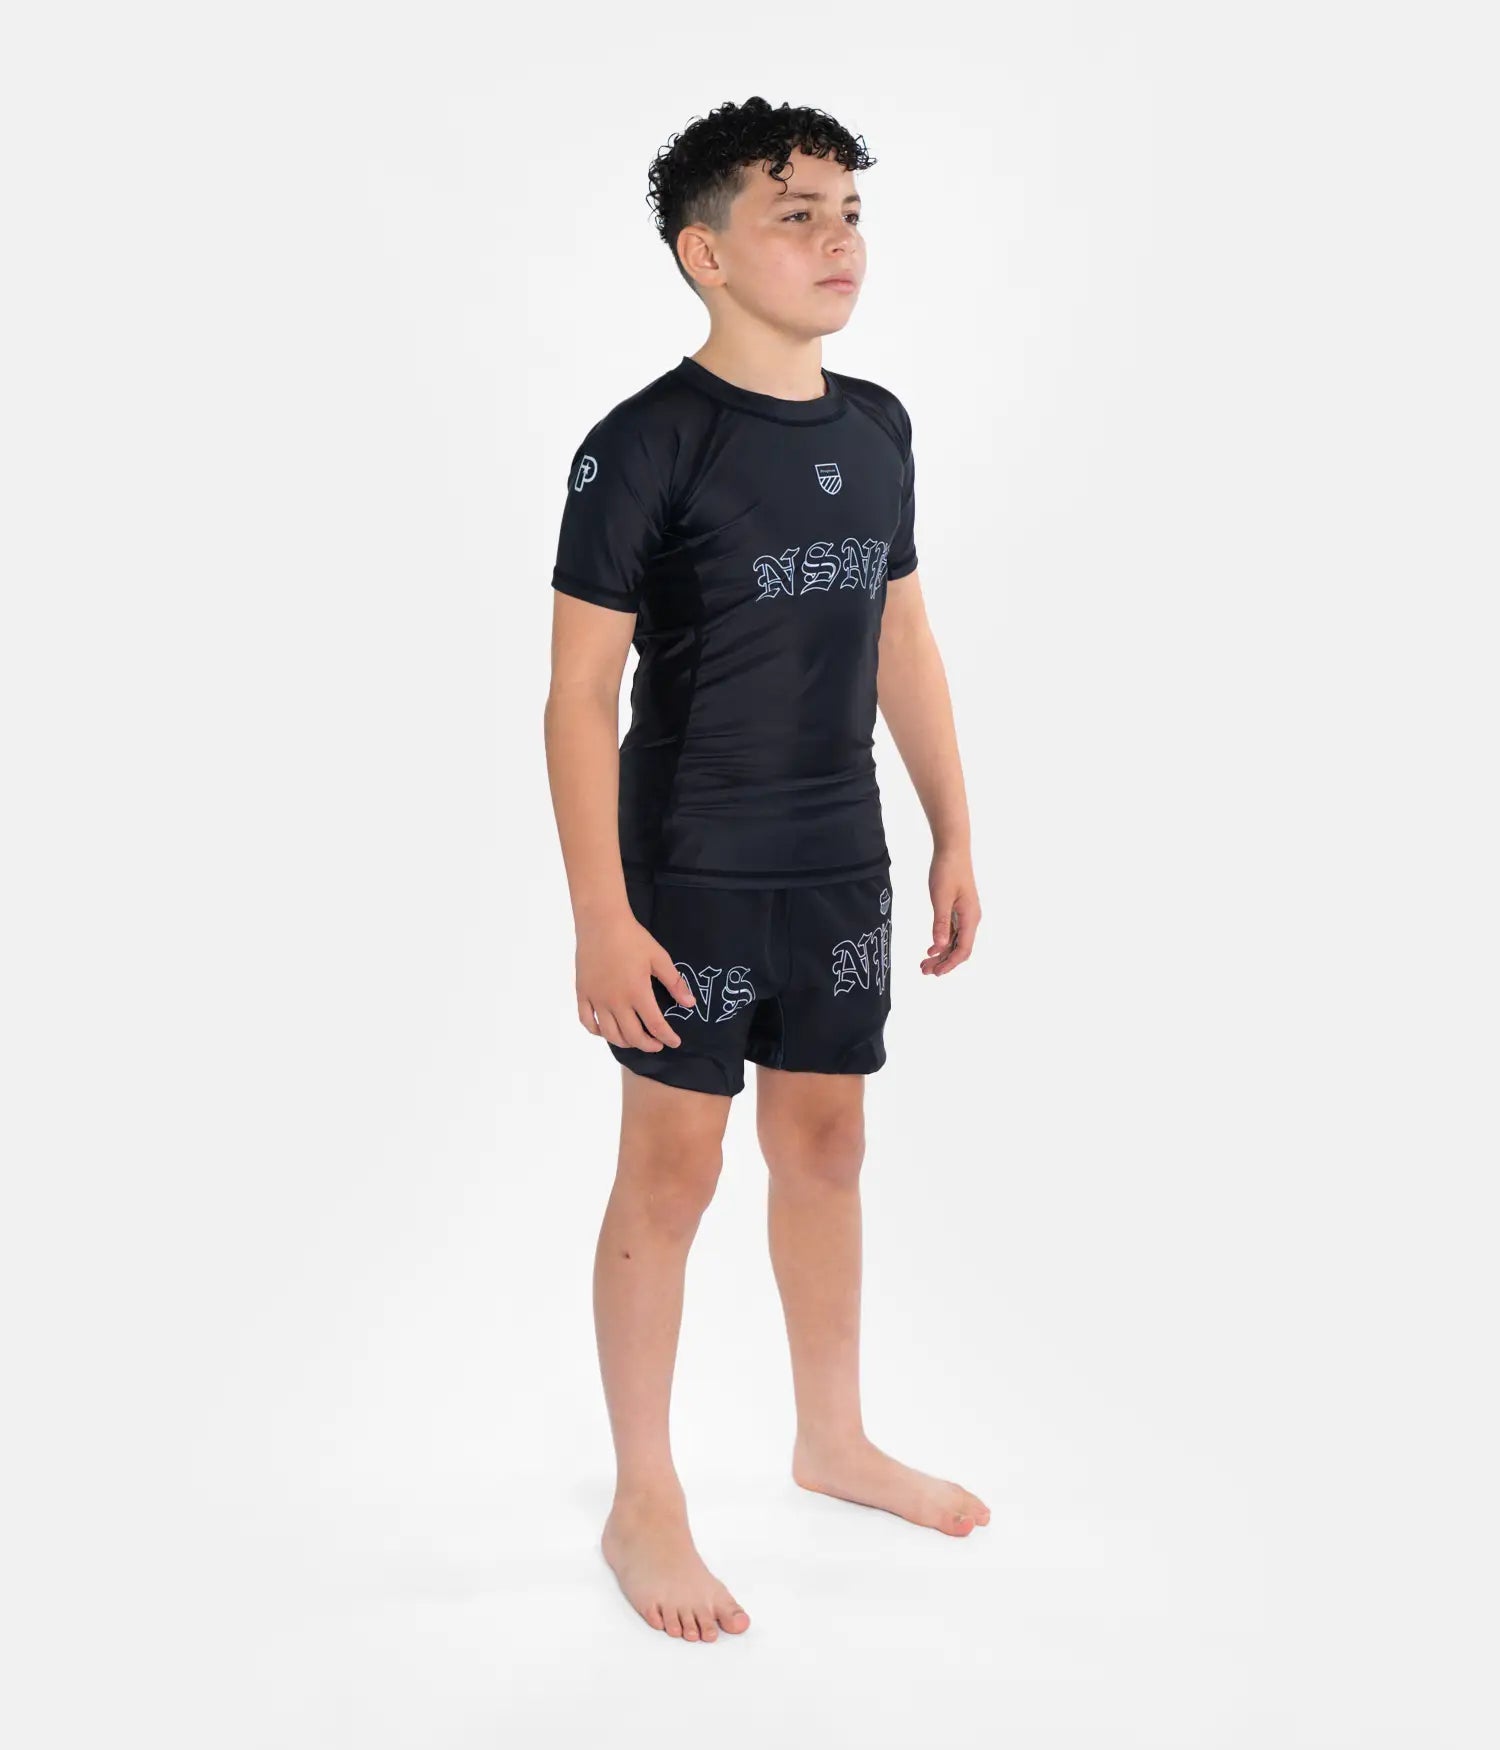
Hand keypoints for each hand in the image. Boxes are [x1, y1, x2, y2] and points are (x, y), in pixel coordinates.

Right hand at [575, 909, 695, 1049]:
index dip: (667, 1037)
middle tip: (657, 1044)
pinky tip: (607, 1030)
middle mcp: (616, 1001)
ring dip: (625, 1043)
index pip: (656, 1025)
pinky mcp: (582, 993)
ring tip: (634, 1039)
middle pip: (632, 1036)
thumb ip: (674, 983)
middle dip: (648, 1045)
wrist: (601, 922)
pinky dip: (597, 1031)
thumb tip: (690, 1004)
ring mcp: (597, 999)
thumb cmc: (633, 938)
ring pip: (609, 1034)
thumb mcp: (659, 958)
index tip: (675, 1042)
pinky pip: (587, 1021)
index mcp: (637, 992)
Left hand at [921, 846, 980, 975]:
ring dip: (942, 954)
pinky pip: (954, 932)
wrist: (952, 849)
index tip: (936, 972)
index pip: (963, 949)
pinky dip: (943, 942)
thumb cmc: (947, 870)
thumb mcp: (940, 898)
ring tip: (925, 963)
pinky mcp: (960, 909)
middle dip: (944, 962)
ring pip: (956, 941)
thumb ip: (940, 923)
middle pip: (960, 949)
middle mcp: (971, 918)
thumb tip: (940, 946)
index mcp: (970, 917)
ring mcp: (966, 914)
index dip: (950, 964)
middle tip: (924, 970)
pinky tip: (932, 948)